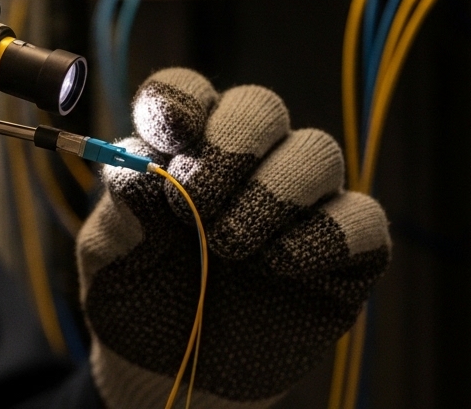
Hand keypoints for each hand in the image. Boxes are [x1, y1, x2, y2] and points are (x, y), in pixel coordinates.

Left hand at [77, 68, 389, 407]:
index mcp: (183, 148)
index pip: (187, 93)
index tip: (168, 130)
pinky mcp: (343, 252)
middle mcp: (247, 163)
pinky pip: (361, 218)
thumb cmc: (137, 300)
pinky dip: (324, 235)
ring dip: (273, 191)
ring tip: (228, 245)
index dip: (179, 98)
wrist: (173, 378)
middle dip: (232, 143)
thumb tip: (140, 173)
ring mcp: (299, 204)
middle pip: (260, 107)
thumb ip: (122, 212)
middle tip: (197, 201)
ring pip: (316, 151)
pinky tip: (279, 267)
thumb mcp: (109, 258)